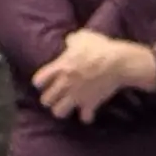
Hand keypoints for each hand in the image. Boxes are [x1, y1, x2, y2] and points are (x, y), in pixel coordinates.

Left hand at [31, 29, 154, 121]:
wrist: (118, 62)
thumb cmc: (100, 47)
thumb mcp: (84, 36)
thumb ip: (72, 40)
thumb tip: (69, 41)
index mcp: (60, 67)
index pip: (38, 81)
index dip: (40, 83)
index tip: (46, 82)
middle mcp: (64, 84)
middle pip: (45, 101)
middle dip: (50, 99)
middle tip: (57, 96)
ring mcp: (76, 96)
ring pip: (58, 113)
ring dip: (63, 110)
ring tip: (68, 106)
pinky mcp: (90, 103)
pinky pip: (84, 118)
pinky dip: (86, 117)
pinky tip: (88, 113)